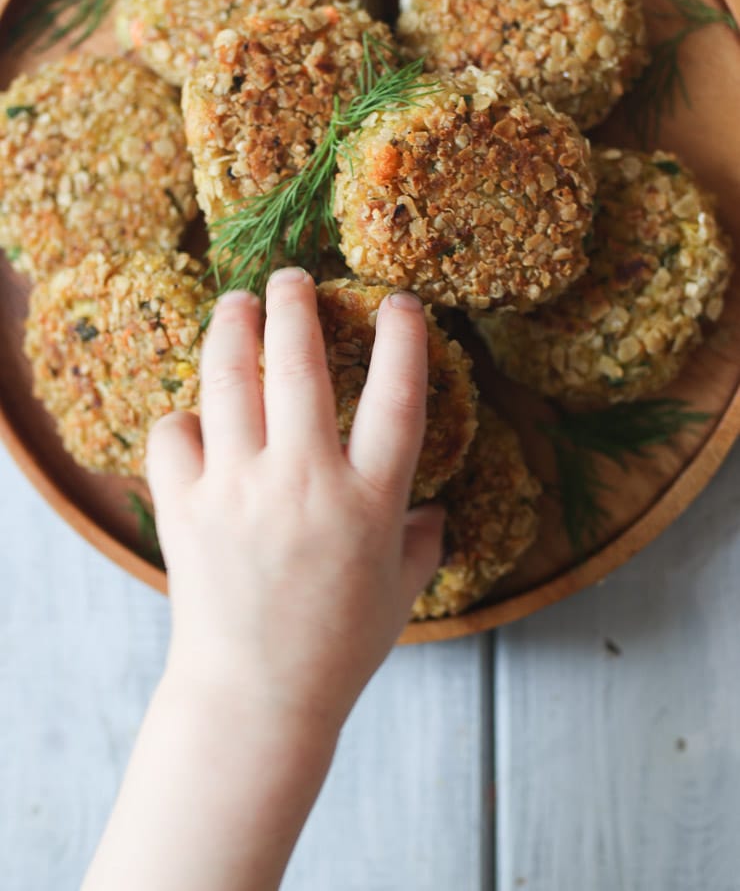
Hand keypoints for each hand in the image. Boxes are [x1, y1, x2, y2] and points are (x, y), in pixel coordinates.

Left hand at [147, 267, 443, 735]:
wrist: (256, 699)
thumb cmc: (338, 649)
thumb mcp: (400, 594)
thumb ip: (422, 543)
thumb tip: (438, 512)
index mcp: (369, 501)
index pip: (398, 397)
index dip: (404, 338)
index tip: (400, 301)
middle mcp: (305, 483)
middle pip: (298, 364)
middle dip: (295, 305)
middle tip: (292, 277)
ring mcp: (239, 490)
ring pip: (229, 380)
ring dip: (232, 328)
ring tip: (236, 303)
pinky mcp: (186, 508)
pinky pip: (175, 435)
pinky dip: (184, 417)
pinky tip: (197, 416)